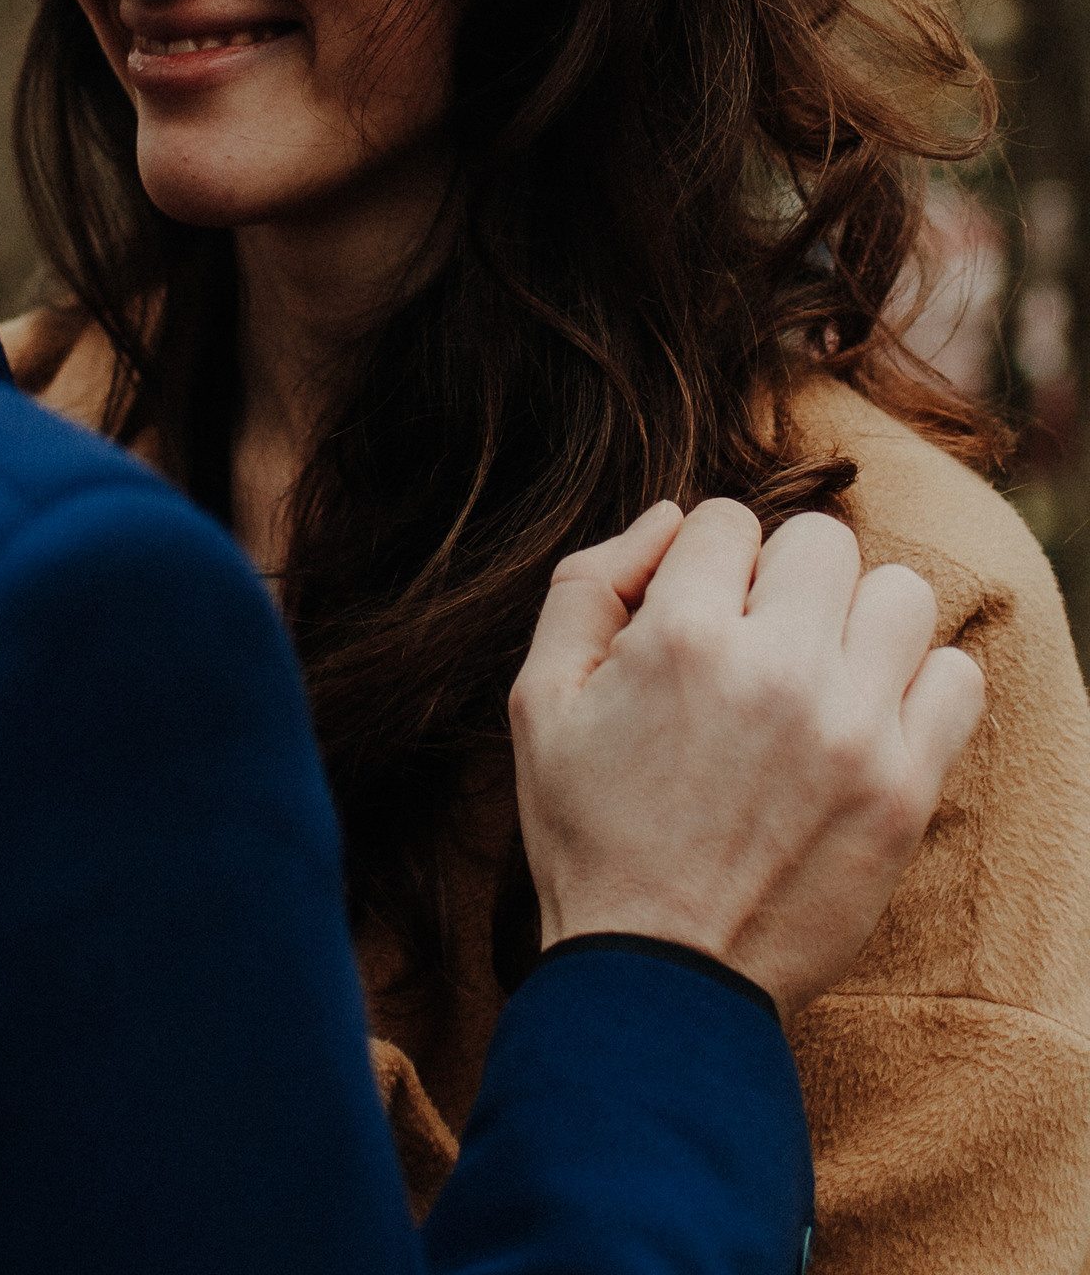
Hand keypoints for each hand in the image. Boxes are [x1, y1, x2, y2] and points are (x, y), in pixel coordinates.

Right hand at [510, 496, 985, 1024]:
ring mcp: (853, 727)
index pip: (723, 519)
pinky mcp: (906, 786)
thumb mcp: (537, 697)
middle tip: (753, 637)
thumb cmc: (588, 831)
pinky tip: (866, 713)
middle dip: (780, 574)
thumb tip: (670, 519)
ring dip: (856, 618)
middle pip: (820, 541)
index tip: (689, 613)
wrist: (663, 974)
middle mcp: (774, 667)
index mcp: (678, 637)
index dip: (699, 561)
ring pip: (899, 593)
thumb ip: (590, 584)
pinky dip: (918, 680)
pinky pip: (956, 677)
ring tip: (817, 669)